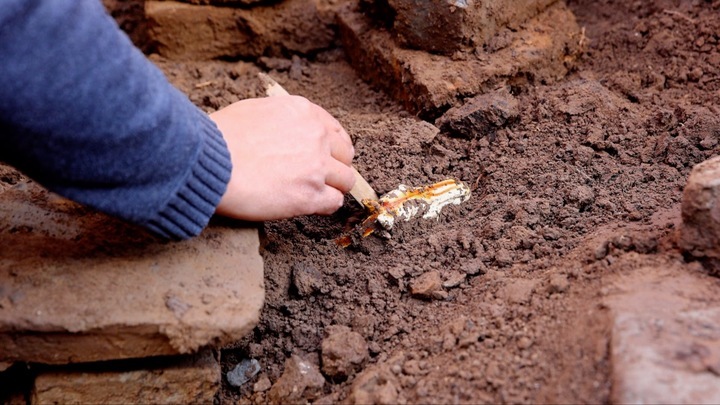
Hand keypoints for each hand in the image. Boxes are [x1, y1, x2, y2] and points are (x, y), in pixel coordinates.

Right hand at [210, 95, 355, 220]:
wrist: (207, 163)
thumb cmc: (219, 138)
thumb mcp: (254, 111)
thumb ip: (280, 119)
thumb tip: (282, 132)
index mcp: (303, 112)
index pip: (335, 131)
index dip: (332, 148)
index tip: (326, 158)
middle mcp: (316, 136)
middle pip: (345, 156)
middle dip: (335, 167)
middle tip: (318, 178)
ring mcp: (317, 166)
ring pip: (345, 181)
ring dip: (332, 188)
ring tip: (311, 194)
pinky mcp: (311, 195)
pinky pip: (334, 203)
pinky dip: (324, 206)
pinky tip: (307, 206)